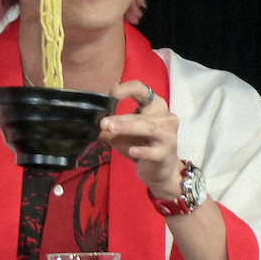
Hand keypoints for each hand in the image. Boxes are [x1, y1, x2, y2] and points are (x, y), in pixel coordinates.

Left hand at [98, 80, 181, 197]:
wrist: (160, 171)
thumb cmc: (142, 146)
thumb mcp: (123, 134)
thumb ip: (111, 126)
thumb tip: (92, 123)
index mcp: (154, 106)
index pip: (141, 89)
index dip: (126, 89)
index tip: (111, 94)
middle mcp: (165, 117)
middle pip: (141, 114)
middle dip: (121, 118)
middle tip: (103, 123)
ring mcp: (168, 136)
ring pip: (148, 128)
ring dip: (127, 128)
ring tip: (111, 129)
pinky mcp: (166, 154)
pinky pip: (153, 152)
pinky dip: (142, 151)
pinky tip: (133, 151)